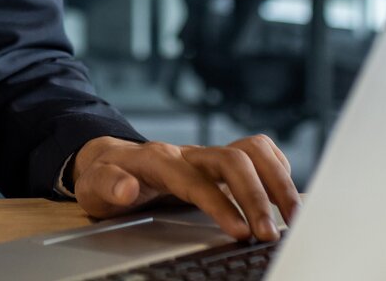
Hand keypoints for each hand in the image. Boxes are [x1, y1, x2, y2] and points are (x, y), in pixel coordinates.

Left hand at [71, 135, 300, 242]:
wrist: (110, 161)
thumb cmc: (105, 178)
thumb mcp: (93, 186)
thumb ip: (107, 185)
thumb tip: (125, 188)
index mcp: (158, 160)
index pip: (195, 178)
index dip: (221, 203)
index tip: (241, 232)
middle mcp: (189, 153)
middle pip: (233, 160)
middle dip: (256, 197)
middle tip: (270, 234)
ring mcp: (207, 154)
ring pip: (252, 151)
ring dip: (277, 180)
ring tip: (293, 216)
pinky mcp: (221, 160)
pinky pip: (258, 151)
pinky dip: (277, 169)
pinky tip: (285, 196)